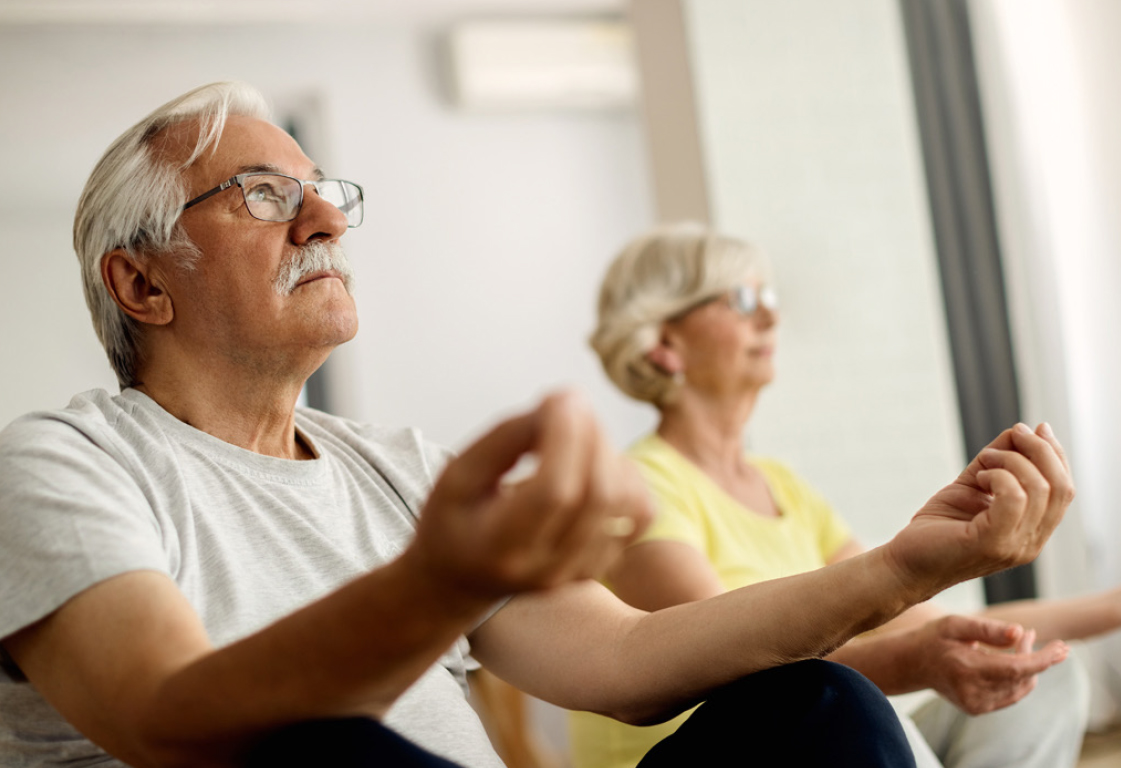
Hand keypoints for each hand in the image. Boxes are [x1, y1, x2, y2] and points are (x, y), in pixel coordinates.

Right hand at [409, 391, 653, 601]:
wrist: (461, 580)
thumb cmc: (454, 521)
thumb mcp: (456, 475)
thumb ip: (505, 439)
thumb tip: (560, 404)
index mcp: (499, 547)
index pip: (552, 492)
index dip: (564, 438)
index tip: (557, 397)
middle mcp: (546, 568)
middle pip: (596, 493)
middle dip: (590, 434)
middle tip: (566, 402)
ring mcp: (579, 570)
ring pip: (625, 501)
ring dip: (608, 450)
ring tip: (575, 432)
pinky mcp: (601, 564)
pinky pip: (640, 512)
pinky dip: (627, 475)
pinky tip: (594, 463)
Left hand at [885, 423, 1073, 600]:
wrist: (906, 564)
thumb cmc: (937, 528)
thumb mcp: (973, 487)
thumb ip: (996, 463)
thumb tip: (1018, 432)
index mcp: (1032, 531)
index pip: (1064, 489)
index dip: (1056, 454)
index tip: (1035, 428)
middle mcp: (1031, 542)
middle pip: (1061, 487)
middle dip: (1041, 450)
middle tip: (1015, 432)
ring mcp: (1015, 546)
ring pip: (1040, 489)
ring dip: (1012, 461)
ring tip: (985, 461)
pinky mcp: (992, 544)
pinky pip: (1014, 498)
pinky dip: (999, 476)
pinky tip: (979, 478)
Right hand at [908, 614, 1067, 713]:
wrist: (913, 664)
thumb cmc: (935, 638)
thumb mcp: (956, 624)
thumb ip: (988, 629)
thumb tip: (1020, 631)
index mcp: (966, 668)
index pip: (1015, 669)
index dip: (1042, 659)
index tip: (1063, 648)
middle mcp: (973, 692)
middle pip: (1021, 676)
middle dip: (1034, 655)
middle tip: (1030, 634)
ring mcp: (977, 704)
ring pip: (1020, 687)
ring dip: (1028, 665)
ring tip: (1022, 642)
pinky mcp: (979, 708)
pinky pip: (1012, 694)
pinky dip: (1018, 677)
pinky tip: (1013, 659)